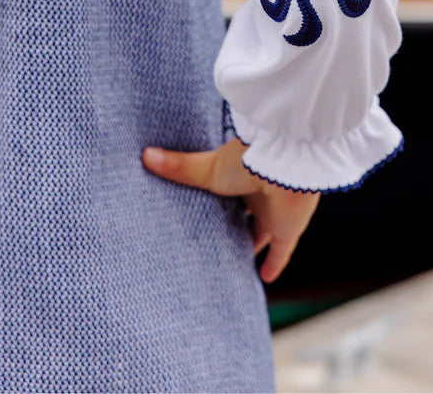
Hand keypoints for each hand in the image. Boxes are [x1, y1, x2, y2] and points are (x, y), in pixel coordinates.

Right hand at [141, 137, 319, 282]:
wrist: (280, 165)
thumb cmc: (245, 161)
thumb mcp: (205, 169)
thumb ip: (178, 167)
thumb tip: (144, 155)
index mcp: (238, 178)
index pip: (226, 195)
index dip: (216, 205)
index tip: (202, 215)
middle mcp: (256, 196)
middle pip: (244, 215)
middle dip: (232, 227)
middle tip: (215, 243)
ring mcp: (273, 213)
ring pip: (262, 234)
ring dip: (251, 246)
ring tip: (235, 263)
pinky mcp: (287, 231)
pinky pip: (281, 253)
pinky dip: (274, 265)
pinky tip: (265, 278)